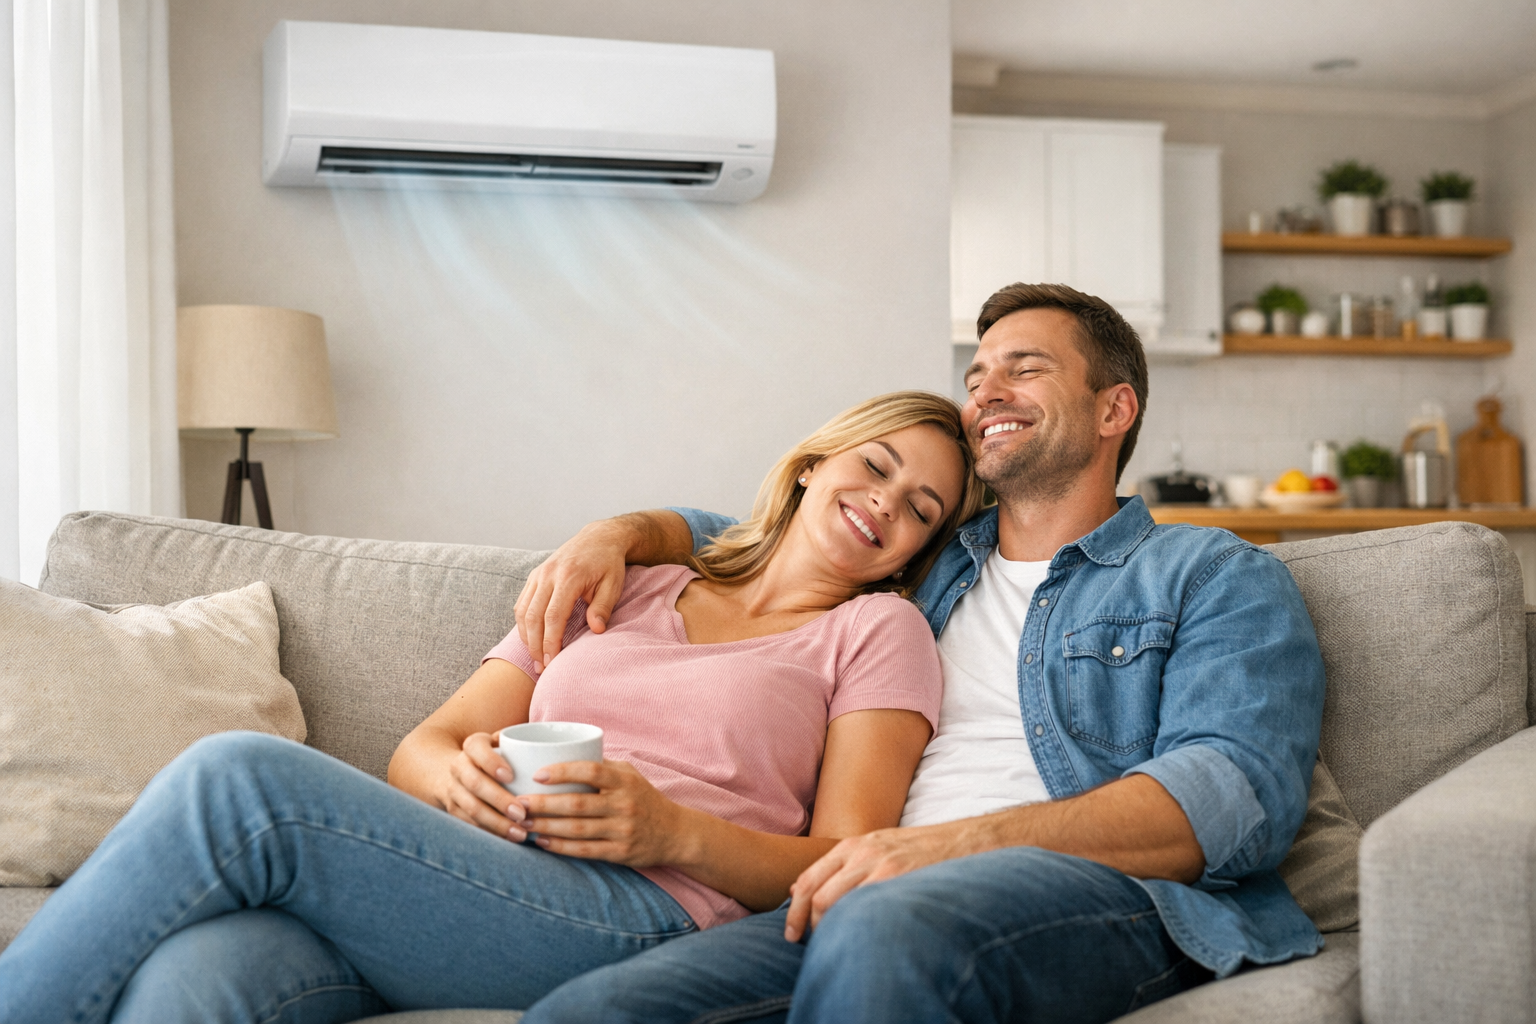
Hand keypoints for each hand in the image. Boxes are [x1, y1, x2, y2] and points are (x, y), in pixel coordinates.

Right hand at [438, 732, 528, 841]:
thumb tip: (553, 746)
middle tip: (522, 814)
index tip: (511, 776)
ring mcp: (454, 789)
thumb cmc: (495, 755)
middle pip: (475, 783)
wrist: (457, 769)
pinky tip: (509, 839)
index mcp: (473, 745)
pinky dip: (490, 832)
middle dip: (499, 800)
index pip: (477, 749)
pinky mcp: (453, 809)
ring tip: (520, 833)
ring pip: (471, 807)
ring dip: (496, 823)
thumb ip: (524, 742)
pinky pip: (470, 824)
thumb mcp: (504, 742)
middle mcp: (459, 765)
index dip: (492, 763)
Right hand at [515, 519, 631, 670]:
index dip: (550, 641)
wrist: (598, 538)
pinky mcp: (534, 575)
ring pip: (523, 611)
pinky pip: (522, 603)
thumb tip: (596, 630)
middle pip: (534, 616)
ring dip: (526, 637)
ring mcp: (539, 574)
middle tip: (541, 668)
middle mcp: (549, 574)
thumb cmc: (608, 564)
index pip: (553, 616)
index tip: (552, 662)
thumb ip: (603, 607)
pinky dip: (523, 623)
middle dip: (535, 645)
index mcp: (569, 577)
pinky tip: (530, 638)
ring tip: (535, 658)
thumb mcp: (613, 584)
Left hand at [518, 760, 686, 866]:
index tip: (538, 774)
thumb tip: (562, 754)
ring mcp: (623, 830)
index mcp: (625, 781)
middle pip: (577, 804)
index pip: (591, 771)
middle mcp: (625, 804)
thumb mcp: (630, 775)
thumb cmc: (644, 798)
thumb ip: (602, 766)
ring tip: (524, 822)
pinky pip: (585, 850)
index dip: (563, 771)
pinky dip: (560, 847)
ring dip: (546, 826)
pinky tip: (542, 842)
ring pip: (577, 829)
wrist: (675, 833)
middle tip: (519, 802)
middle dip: (544, 803)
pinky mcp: (620, 853)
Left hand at [784, 826, 962, 941]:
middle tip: (808, 945)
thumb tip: (796, 889)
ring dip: (827, 930)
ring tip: (835, 945)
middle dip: (807, 925)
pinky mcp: (898, 876)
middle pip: (816, 894)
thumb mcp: (876, 849)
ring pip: (833, 902)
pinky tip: (858, 937)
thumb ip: (841, 867)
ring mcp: (879, 864)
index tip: (792, 934)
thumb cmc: (919, 852)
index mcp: (852, 846)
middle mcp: (860, 852)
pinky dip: (852, 926)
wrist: (964, 841)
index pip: (808, 879)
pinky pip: (862, 907)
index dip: (795, 910)